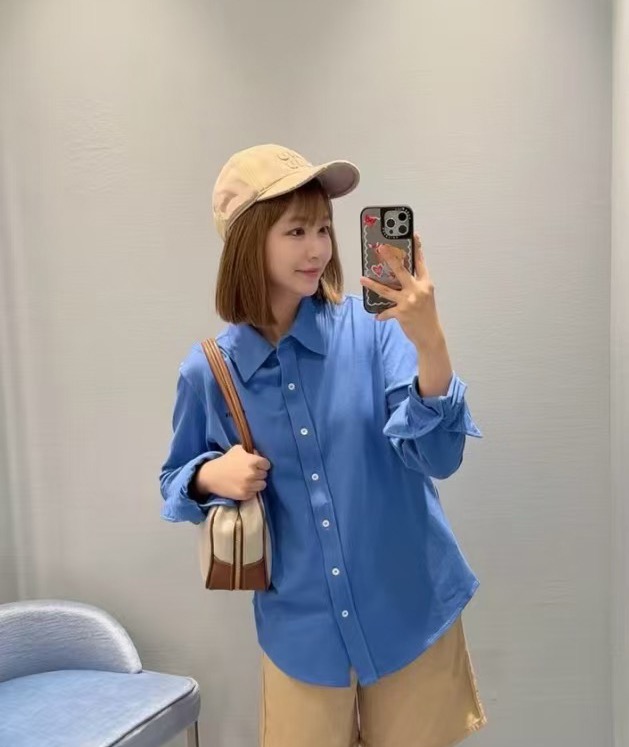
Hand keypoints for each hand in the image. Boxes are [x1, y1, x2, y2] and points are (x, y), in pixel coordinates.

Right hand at [195, 445, 270, 501]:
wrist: (212, 476)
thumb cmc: (226, 461)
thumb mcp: (238, 449)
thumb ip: (251, 451)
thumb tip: (260, 455)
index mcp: (253, 461)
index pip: (267, 465)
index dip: (262, 464)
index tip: (257, 465)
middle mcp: (253, 474)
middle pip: (265, 475)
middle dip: (259, 473)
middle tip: (251, 472)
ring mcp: (249, 485)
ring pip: (262, 485)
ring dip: (257, 482)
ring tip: (249, 480)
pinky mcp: (245, 495)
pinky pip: (254, 493)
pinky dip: (251, 490)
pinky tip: (243, 486)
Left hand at [360, 233, 443, 349]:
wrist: (430, 335)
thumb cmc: (426, 314)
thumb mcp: (425, 296)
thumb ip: (415, 285)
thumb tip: (397, 276)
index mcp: (426, 283)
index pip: (420, 262)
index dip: (417, 248)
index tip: (413, 234)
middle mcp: (418, 290)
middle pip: (401, 270)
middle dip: (390, 258)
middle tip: (380, 248)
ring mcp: (409, 301)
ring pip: (386, 290)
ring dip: (373, 284)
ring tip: (362, 279)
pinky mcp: (401, 313)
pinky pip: (386, 311)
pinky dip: (381, 314)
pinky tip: (376, 316)